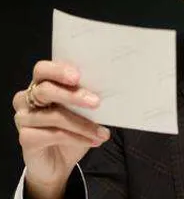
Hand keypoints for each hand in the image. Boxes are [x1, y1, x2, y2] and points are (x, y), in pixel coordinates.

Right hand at [12, 61, 110, 197]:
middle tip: (96, 102)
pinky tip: (92, 141)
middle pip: (45, 90)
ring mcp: (23, 118)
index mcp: (41, 85)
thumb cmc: (71, 131)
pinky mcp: (25, 138)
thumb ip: (86, 98)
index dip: (58, 70)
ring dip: (83, 124)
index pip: (42, 69)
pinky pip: (53, 134)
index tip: (78, 77)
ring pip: (54, 116)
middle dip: (73, 95)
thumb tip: (110, 90)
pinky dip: (77, 138)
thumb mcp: (82, 112)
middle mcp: (27, 99)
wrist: (57, 164)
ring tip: (102, 132)